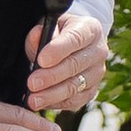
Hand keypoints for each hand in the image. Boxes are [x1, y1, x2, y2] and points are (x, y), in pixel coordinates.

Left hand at [27, 8, 107, 124]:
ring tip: (34, 99)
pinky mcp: (92, 91)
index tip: (41, 60)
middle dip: (51, 76)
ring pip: (75, 87)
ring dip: (52, 95)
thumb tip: (35, 36)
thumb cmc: (58, 33)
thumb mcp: (49, 26)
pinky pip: (75, 101)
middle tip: (32, 83)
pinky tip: (42, 104)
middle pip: (75, 66)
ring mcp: (97, 73)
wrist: (73, 45)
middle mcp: (98, 52)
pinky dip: (57, 103)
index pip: (75, 39)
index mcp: (90, 29)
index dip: (58, 50)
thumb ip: (40, 32)